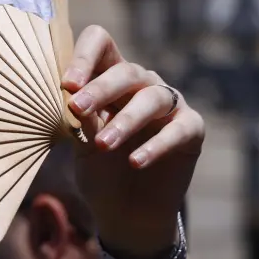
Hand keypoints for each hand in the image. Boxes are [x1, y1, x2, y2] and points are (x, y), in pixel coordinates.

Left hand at [62, 26, 203, 258]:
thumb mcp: (84, 145)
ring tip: (103, 146)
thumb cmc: (101, 171)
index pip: (101, 45)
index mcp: (109, 78)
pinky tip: (136, 162)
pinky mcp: (191, 129)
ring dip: (125, 121)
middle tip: (77, 108)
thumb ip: (82, 120)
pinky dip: (156, 145)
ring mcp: (169, 104)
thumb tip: (71, 97)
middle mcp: (141, 84)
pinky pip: (178, 129)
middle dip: (100, 89)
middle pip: (125, 70)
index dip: (84, 57)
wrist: (126, 213)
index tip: (66, 84)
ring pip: (151, 98)